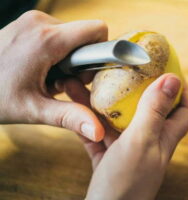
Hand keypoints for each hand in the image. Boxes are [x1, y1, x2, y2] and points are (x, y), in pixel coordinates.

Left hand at [0, 10, 107, 140]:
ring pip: (71, 36)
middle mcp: (41, 23)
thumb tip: (98, 132)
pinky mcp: (28, 24)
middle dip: (82, 61)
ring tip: (48, 77)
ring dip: (68, 58)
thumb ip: (70, 117)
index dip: (101, 52)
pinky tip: (40, 69)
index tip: (86, 73)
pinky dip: (57, 52)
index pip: (97, 30)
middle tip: (62, 82)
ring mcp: (32, 21)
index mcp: (47, 40)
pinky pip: (57, 34)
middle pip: (84, 36)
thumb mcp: (34, 110)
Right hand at [80, 74, 187, 199]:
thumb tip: (172, 79)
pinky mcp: (107, 157)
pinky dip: (87, 120)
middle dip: (134, 88)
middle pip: (146, 109)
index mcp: (164, 138)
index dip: (180, 91)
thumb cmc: (127, 182)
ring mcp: (126, 150)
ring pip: (116, 118)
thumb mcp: (142, 141)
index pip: (183, 111)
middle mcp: (148, 142)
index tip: (169, 71)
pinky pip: (97, 132)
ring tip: (84, 82)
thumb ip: (154, 111)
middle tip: (121, 70)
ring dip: (101, 101)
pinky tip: (74, 106)